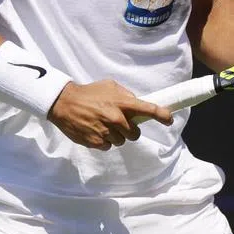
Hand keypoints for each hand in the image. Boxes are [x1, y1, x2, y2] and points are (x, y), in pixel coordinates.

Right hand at [48, 79, 172, 149]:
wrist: (64, 103)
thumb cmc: (90, 93)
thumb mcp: (110, 86)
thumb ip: (126, 95)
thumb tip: (137, 103)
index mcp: (122, 103)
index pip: (148, 110)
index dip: (162, 115)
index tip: (169, 120)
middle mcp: (116, 119)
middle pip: (135, 134)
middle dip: (130, 130)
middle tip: (120, 123)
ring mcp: (105, 132)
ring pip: (121, 141)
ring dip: (116, 136)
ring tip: (104, 125)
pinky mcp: (95, 142)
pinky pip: (108, 146)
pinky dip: (104, 141)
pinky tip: (96, 131)